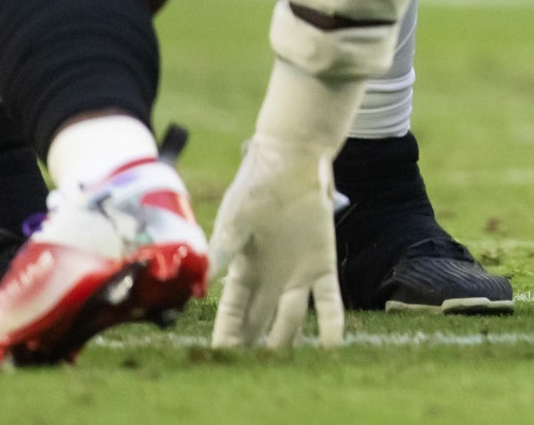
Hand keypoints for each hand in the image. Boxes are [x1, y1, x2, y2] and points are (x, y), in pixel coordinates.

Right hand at [209, 134, 345, 347]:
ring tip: (281, 364)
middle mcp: (269, 278)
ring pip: (291, 317)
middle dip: (253, 346)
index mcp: (243, 270)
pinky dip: (331, 322)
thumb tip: (201, 280)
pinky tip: (332, 345)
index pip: (233, 312)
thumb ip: (222, 252)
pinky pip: (328, 299)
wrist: (292, 160)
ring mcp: (297, 273)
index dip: (227, 334)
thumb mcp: (235, 221)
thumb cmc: (257, 187)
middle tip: (248, 372)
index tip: (221, 356)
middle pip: (260, 321)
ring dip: (286, 340)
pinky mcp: (322, 264)